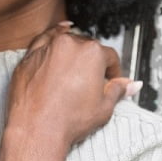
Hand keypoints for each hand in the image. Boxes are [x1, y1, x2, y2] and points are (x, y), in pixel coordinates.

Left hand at [0, 23, 139, 160]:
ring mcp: (48, 48)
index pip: (110, 57)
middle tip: (92, 81)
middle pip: (88, 48)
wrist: (36, 130)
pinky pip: (44, 39)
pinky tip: (61, 30)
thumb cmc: (67, 120)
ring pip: (67, 43)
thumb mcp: (104, 108)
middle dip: (93, 63)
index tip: (111, 80)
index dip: (113, 71)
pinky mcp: (30, 56)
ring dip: (74, 52)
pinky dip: (53, 34)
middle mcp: (70, 45)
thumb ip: (118, 90)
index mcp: (92, 53)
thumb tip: (131, 85)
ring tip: (77, 67)